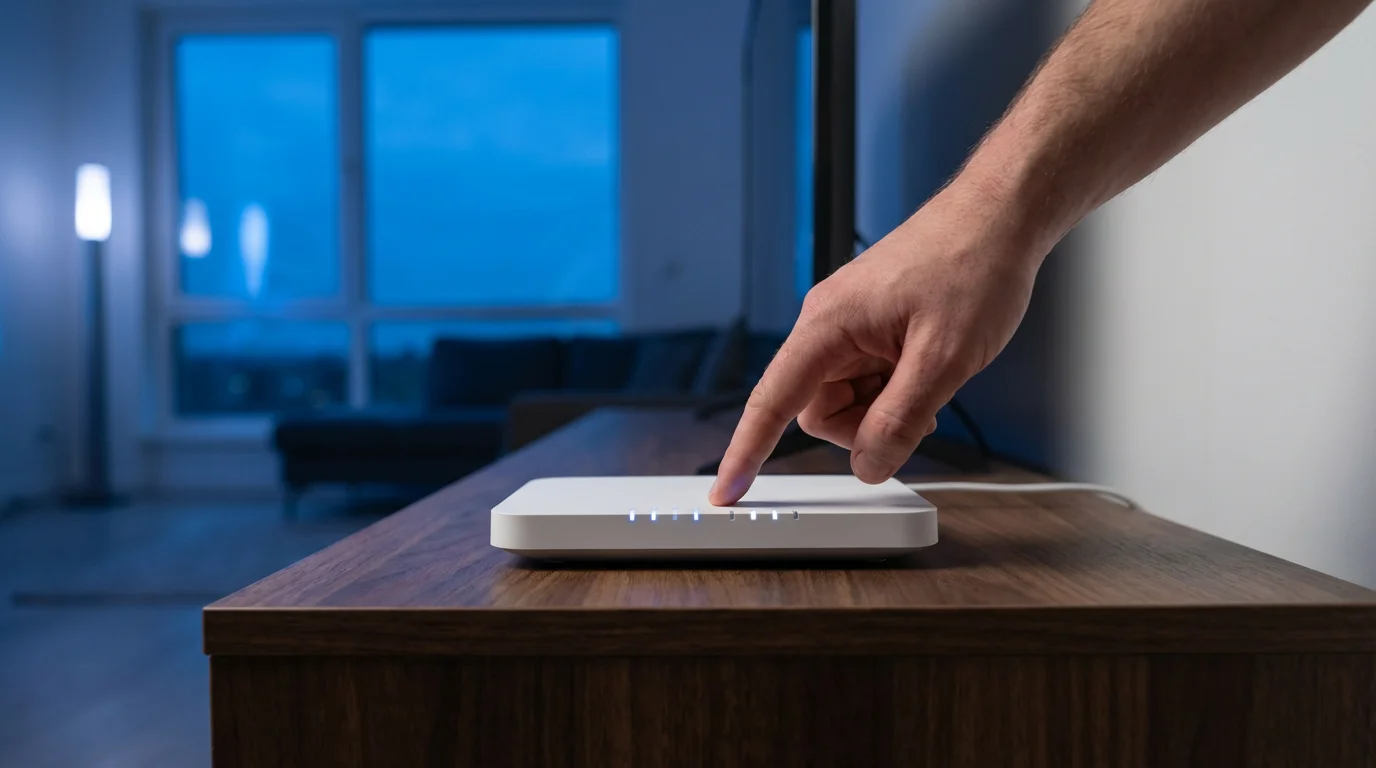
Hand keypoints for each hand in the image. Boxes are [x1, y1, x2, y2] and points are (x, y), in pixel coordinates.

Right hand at [708, 181, 1045, 504]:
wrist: (999, 219)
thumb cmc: (973, 266)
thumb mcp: (945, 358)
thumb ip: (901, 419)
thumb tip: (870, 466)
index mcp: (829, 325)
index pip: (773, 400)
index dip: (747, 450)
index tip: (727, 491)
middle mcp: (828, 325)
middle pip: (818, 409)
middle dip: (864, 427)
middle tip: (919, 413)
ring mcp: (849, 326)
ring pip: (845, 399)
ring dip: (885, 408)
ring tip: (931, 379)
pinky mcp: (870, 327)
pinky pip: (866, 380)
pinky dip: (894, 390)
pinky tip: (928, 369)